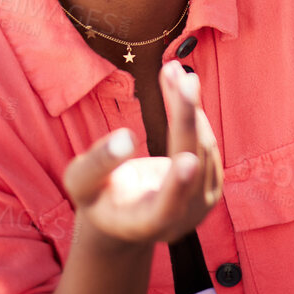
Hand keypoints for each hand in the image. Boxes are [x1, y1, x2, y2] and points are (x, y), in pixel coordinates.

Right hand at [65, 62, 222, 245]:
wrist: (125, 211)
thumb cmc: (97, 195)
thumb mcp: (81, 182)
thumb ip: (98, 164)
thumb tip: (125, 137)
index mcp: (145, 223)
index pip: (165, 208)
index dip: (177, 186)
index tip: (187, 161)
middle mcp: (182, 218)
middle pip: (191, 163)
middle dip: (184, 117)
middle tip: (177, 76)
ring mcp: (203, 203)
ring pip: (202, 146)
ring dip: (188, 106)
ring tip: (171, 70)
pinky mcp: (212, 183)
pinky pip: (207, 142)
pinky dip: (194, 113)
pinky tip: (180, 88)